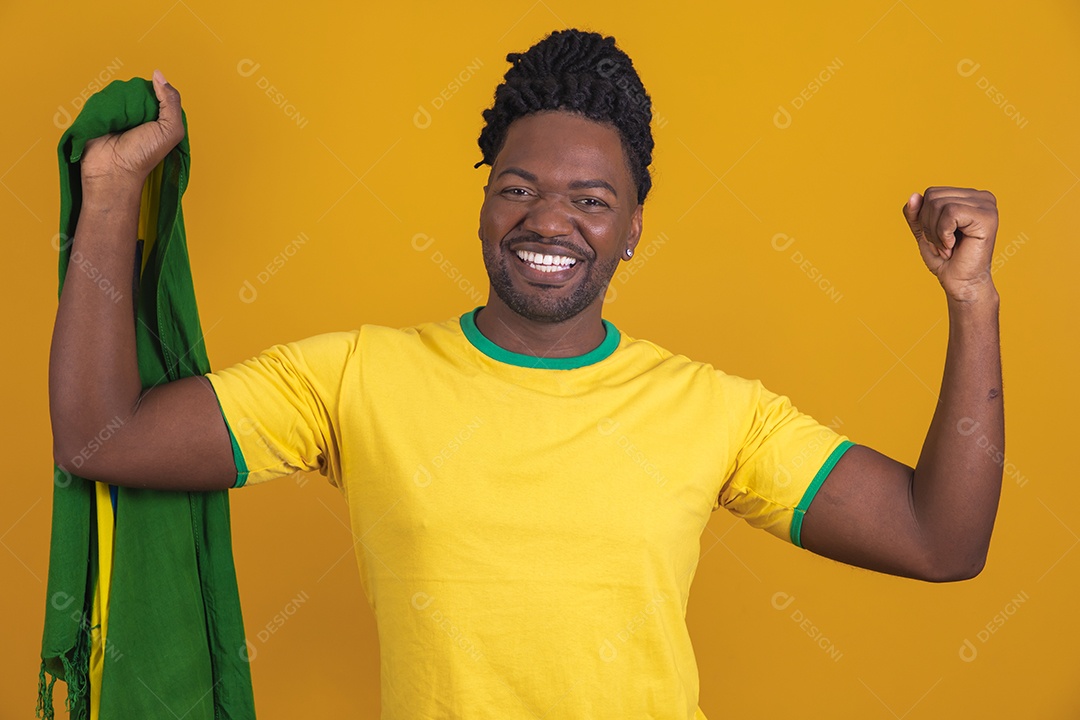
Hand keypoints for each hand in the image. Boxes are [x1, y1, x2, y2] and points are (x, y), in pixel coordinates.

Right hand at [80, 69, 184, 193]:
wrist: (112, 170)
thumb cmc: (144, 155)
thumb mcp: (170, 130)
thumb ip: (171, 102)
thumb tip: (158, 75)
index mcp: (158, 117)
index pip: (157, 92)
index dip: (155, 94)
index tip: (152, 109)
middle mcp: (139, 114)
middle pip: (136, 89)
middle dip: (136, 96)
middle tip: (135, 116)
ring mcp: (118, 113)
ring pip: (118, 91)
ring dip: (118, 99)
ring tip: (121, 117)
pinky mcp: (99, 113)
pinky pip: (101, 97)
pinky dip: (104, 101)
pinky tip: (107, 113)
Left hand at [902, 187, 998, 302]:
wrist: (960, 284)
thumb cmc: (945, 259)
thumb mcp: (923, 232)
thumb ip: (915, 213)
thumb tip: (913, 195)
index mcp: (969, 196)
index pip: (931, 193)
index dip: (925, 218)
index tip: (939, 237)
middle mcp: (981, 196)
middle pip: (933, 196)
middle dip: (929, 225)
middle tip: (943, 244)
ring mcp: (987, 205)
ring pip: (939, 204)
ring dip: (936, 233)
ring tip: (948, 247)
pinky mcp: (987, 217)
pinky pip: (950, 213)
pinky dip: (943, 234)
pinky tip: (954, 245)